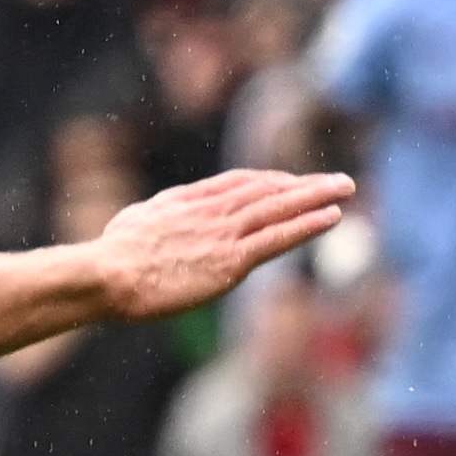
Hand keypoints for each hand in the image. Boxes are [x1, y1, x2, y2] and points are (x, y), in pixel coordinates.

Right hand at [89, 170, 357, 322]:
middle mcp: (211, 210)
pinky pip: (279, 237)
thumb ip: (159, 216)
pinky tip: (332, 216)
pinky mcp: (231, 260)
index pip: (238, 183)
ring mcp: (224, 233)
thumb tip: (160, 217)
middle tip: (336, 180)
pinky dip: (308, 224)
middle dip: (303, 184)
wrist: (110, 274)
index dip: (270, 182)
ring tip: (345, 188)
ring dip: (316, 195)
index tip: (291, 183)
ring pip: (279, 207)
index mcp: (187, 200)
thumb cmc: (110, 258)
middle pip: (266, 189)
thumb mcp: (134, 222)